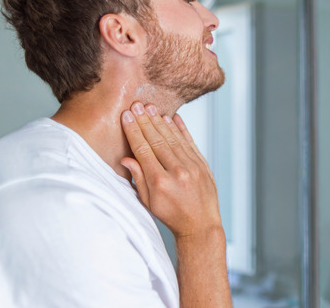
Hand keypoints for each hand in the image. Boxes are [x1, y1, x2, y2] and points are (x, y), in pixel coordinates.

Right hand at [120, 102, 222, 238]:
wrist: (200, 225)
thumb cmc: (172, 216)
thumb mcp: (149, 202)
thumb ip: (139, 179)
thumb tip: (126, 158)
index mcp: (160, 182)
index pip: (143, 150)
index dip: (134, 131)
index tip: (126, 117)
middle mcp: (177, 172)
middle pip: (157, 140)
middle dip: (145, 121)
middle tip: (136, 105)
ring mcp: (192, 167)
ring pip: (173, 138)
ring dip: (160, 121)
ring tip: (150, 108)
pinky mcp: (202, 165)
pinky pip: (190, 142)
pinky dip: (181, 129)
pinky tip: (172, 117)